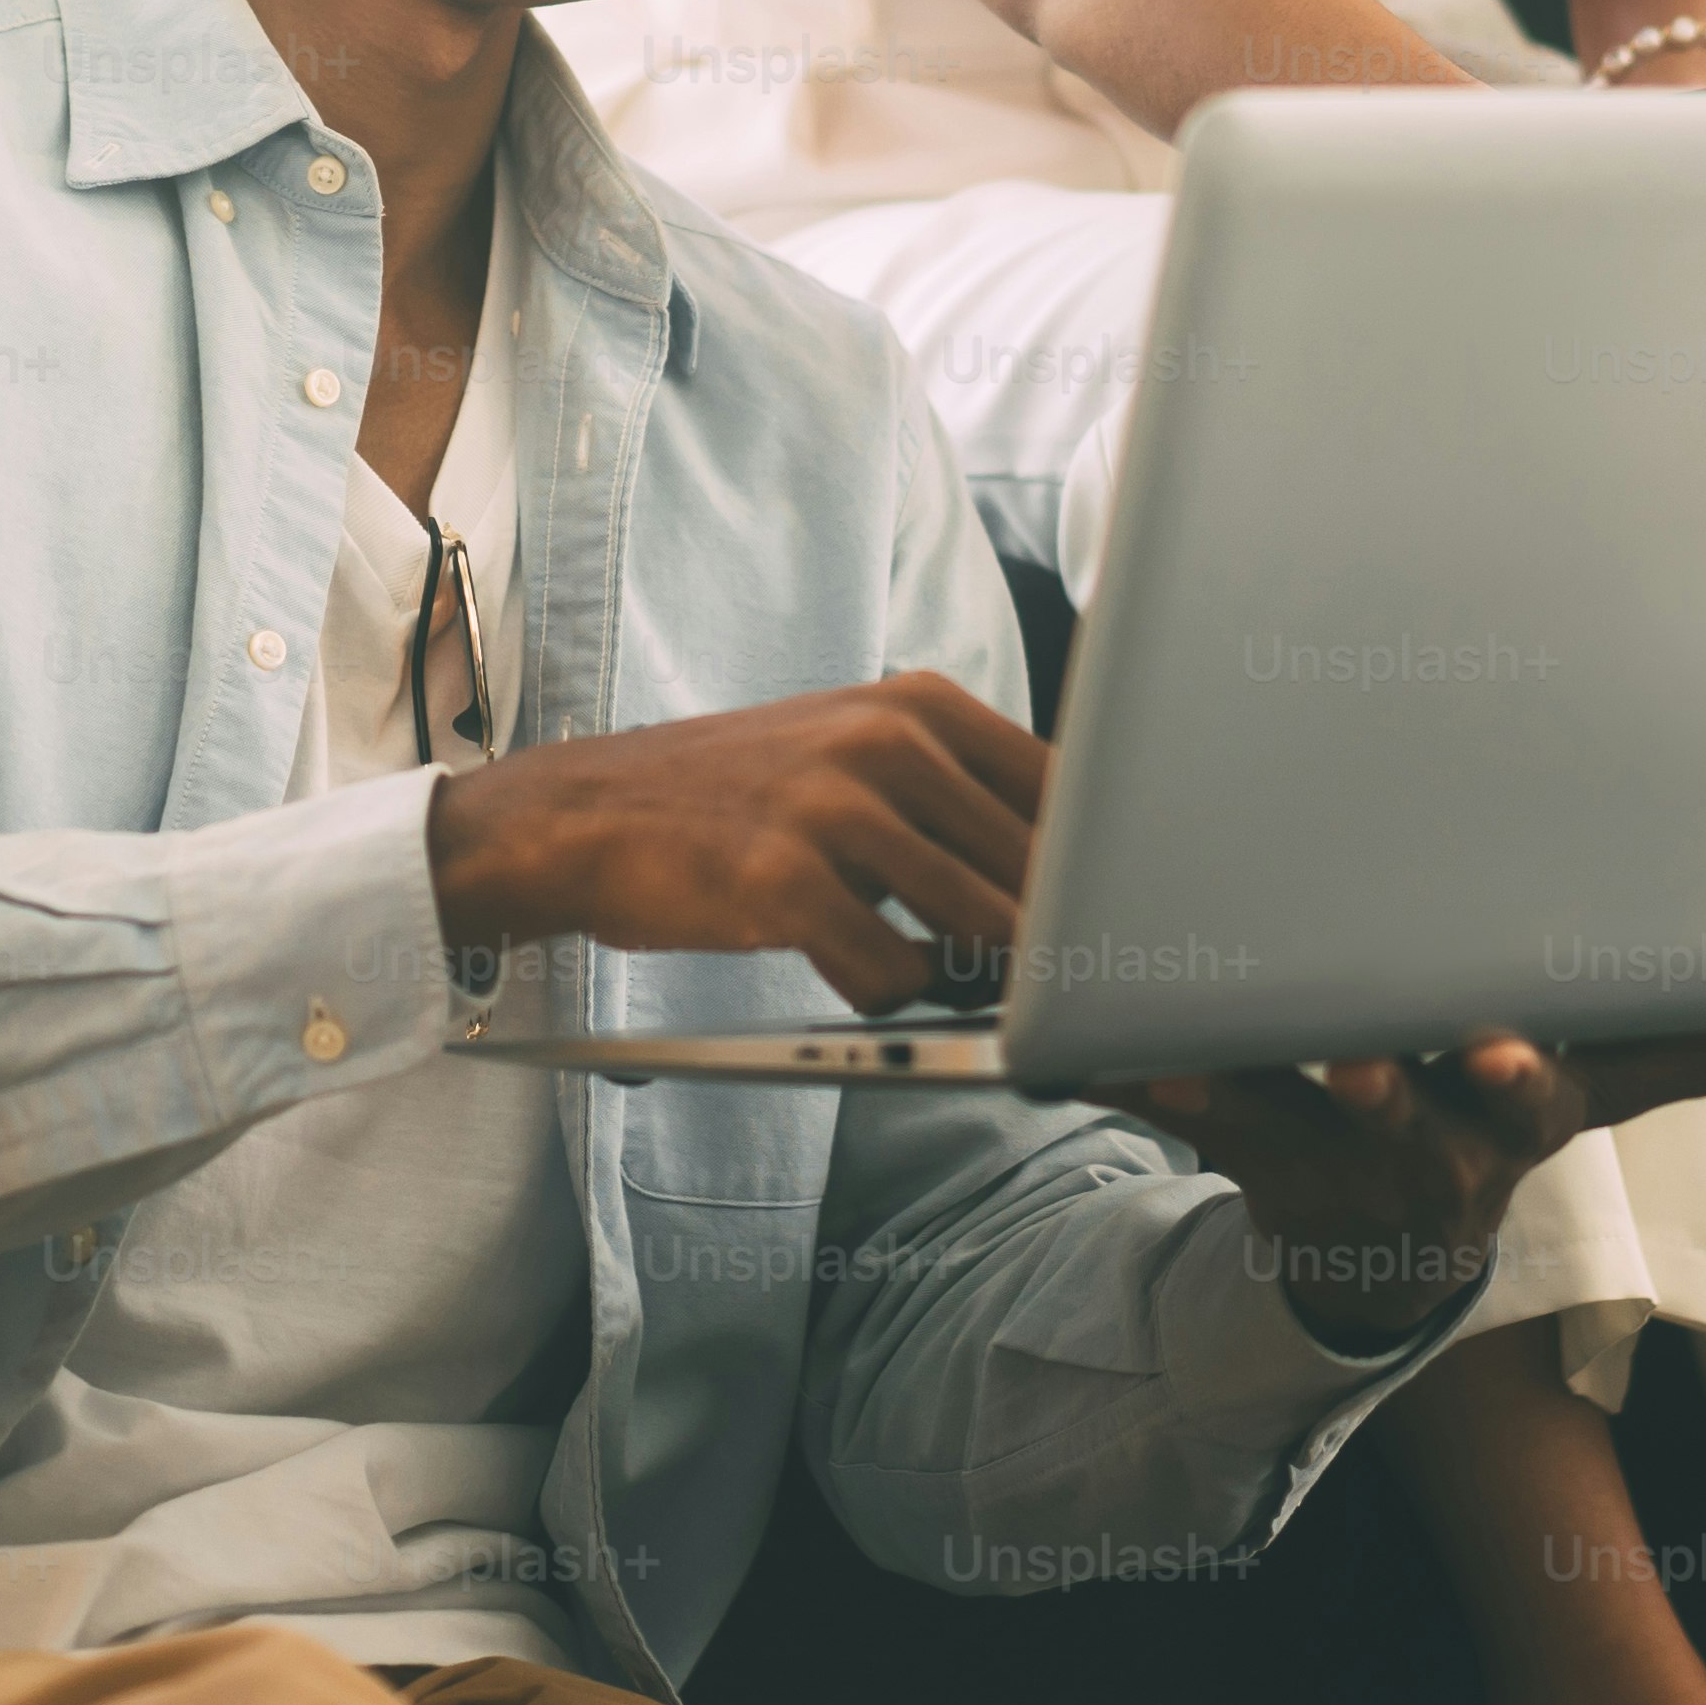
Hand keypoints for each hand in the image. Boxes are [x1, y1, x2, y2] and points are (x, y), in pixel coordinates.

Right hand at [424, 670, 1043, 1011]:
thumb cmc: (740, 797)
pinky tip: (856, 975)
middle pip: (1037, 870)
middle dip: (1052, 945)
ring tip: (938, 974)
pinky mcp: (785, 881)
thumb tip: (1082, 877)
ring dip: (978, 979)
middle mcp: (887, 742)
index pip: (1066, 793)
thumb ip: (959, 794)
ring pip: (982, 926)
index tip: (1117, 926)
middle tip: (1049, 992)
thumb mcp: (857, 753)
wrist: (588, 814)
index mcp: (921, 705)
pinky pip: (894, 975)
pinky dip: (893, 999)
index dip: (1104, 872)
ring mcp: (834, 808)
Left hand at [1134, 1024, 1705, 1354]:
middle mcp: (1431, 1148)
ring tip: (1192, 1036)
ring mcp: (1335, 1161)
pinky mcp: (1249, 1151)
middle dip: (1382, 1086)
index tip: (1495, 1053)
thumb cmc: (1489, 1122)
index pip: (1530, 1099)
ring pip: (1287, 1116)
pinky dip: (1149, 1073)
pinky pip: (1195, 1112)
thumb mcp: (1600, 1092)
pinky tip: (1101, 1039)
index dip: (1509, 1078)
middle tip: (1356, 1060)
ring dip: (1245, 1077)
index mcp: (1518, 1116)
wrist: (1376, 1253)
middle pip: (1407, 1118)